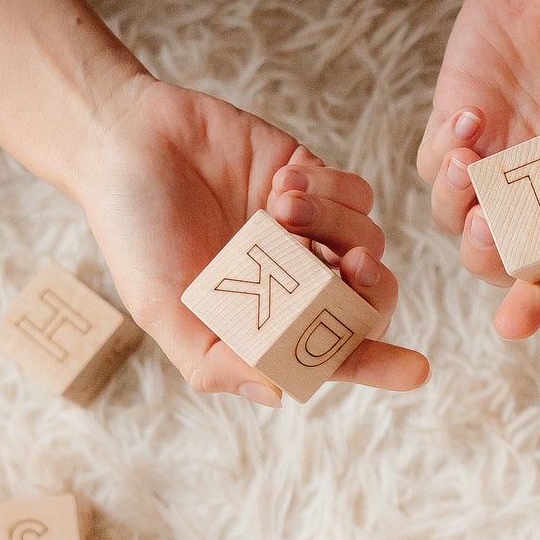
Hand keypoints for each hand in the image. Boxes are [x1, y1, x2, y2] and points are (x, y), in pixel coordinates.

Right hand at [83, 73, 429, 403]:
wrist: (123, 144)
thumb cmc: (135, 234)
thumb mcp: (161, 309)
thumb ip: (214, 359)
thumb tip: (280, 395)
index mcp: (267, 318)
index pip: (334, 351)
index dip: (379, 363)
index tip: (417, 369)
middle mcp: (296, 279)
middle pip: (370, 298)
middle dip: (373, 288)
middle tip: (354, 267)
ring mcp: (310, 228)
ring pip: (368, 240)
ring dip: (333, 226)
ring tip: (276, 208)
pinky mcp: (314, 177)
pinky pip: (356, 193)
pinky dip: (329, 190)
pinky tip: (280, 183)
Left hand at [417, 0, 539, 337]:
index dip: (536, 299)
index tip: (513, 323)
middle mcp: (535, 189)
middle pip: (497, 256)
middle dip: (490, 254)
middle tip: (492, 224)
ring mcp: (492, 159)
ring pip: (454, 218)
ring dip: (458, 203)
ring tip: (476, 153)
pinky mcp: (455, 122)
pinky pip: (434, 164)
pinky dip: (444, 154)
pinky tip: (472, 114)